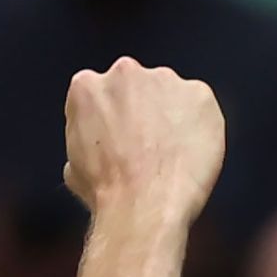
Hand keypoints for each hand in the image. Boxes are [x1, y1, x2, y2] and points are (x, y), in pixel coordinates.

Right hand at [60, 60, 225, 231]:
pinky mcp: (199, 93)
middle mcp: (124, 72)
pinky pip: (202, 107)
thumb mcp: (75, 166)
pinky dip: (201, 126)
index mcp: (87, 86)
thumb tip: (93, 151)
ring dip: (172, 117)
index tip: (122, 138)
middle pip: (138, 88)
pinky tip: (192, 154)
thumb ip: (85, 141)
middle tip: (149, 147)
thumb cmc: (108, 192)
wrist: (144, 203)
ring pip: (171, 95)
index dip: (114, 120)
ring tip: (172, 154)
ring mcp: (164, 80)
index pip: (103, 95)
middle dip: (144, 112)